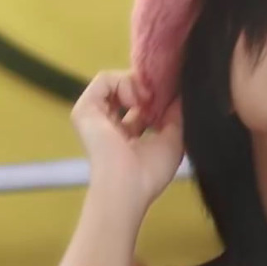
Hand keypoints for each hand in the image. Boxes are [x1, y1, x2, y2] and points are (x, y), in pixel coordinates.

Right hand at [72, 71, 184, 212]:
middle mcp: (110, 125)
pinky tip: (137, 99)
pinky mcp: (84, 109)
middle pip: (128, 91)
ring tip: (148, 98)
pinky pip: (104, 80)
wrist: (127, 186)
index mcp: (128, 136)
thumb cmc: (149, 172)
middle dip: (147, 87)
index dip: (157, 96)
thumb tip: (182, 94)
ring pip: (116, 82)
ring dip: (136, 84)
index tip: (173, 96)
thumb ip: (177, 115)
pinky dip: (124, 83)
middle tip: (162, 93)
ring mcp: (95, 117)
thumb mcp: (173, 139)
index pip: (140, 106)